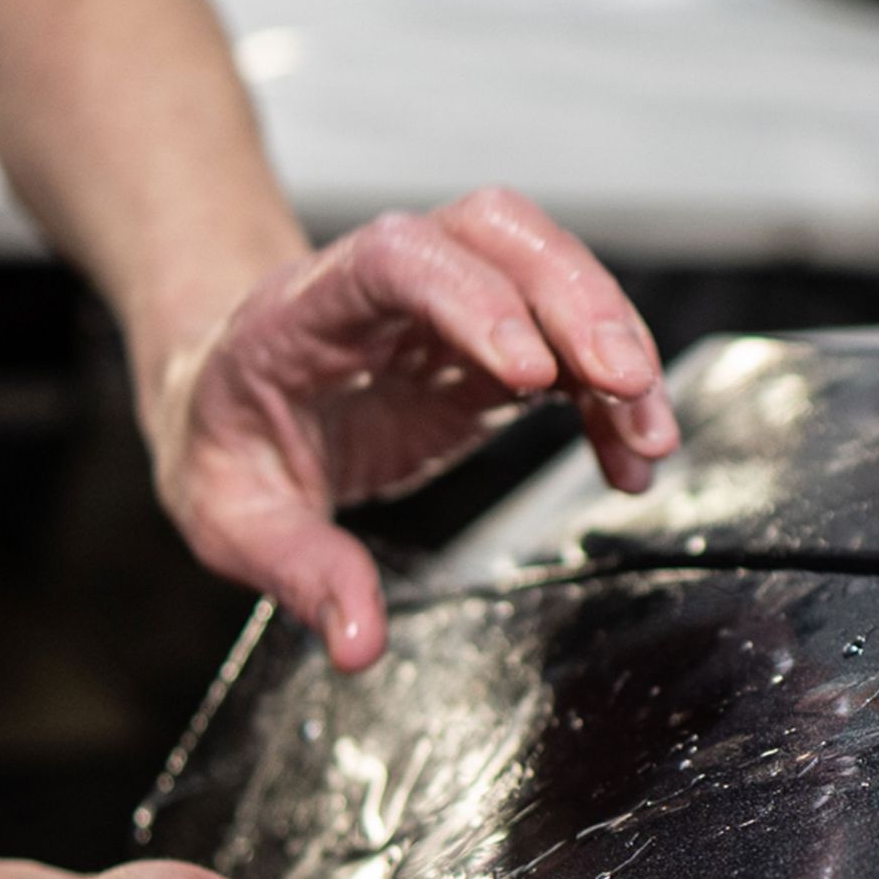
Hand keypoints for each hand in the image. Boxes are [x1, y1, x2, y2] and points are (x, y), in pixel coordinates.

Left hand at [145, 187, 679, 671]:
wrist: (230, 403)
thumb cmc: (227, 447)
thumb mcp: (233, 521)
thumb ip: (298, 572)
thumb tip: (358, 643)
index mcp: (306, 308)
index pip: (394, 262)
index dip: (468, 299)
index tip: (529, 372)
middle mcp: (386, 283)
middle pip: (495, 234)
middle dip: (575, 298)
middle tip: (625, 386)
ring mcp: (446, 301)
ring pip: (547, 269)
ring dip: (613, 338)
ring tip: (650, 436)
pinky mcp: (491, 340)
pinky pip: (567, 342)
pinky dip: (611, 394)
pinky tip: (631, 459)